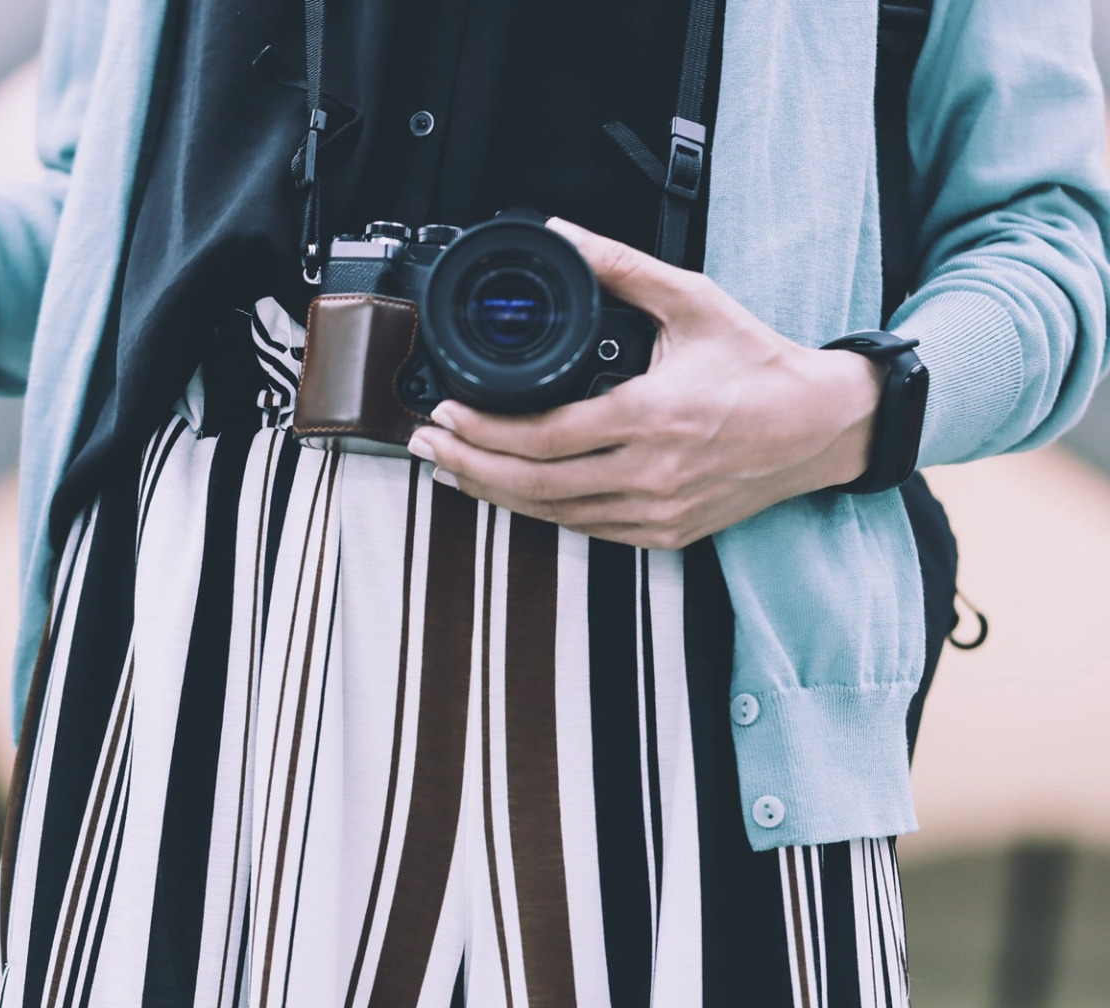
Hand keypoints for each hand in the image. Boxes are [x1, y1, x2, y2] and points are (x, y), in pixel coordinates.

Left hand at [407, 217, 880, 549]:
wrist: (822, 427)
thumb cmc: (760, 365)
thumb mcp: (693, 301)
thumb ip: (621, 267)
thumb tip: (563, 232)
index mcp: (653, 417)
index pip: (545, 435)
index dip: (485, 430)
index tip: (447, 410)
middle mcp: (651, 474)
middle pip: (534, 484)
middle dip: (469, 465)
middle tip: (426, 442)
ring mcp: (657, 512)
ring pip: (554, 514)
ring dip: (494, 492)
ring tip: (450, 466)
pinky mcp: (665, 533)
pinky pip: (585, 530)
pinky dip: (540, 511)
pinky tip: (509, 490)